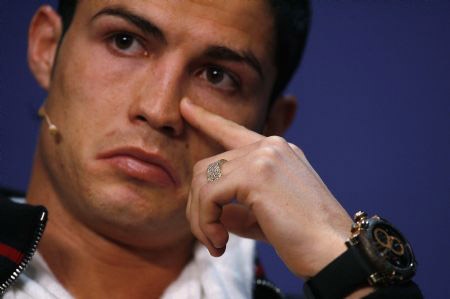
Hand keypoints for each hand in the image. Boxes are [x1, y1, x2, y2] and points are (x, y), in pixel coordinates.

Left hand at [180, 98, 352, 277]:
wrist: (335, 252)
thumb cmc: (304, 239)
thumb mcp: (264, 216)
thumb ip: (236, 206)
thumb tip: (210, 210)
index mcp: (276, 152)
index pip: (232, 131)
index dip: (207, 119)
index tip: (186, 107)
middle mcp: (270, 146)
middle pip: (208, 166)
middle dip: (198, 206)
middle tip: (210, 238)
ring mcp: (264, 156)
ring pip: (203, 181)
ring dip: (200, 218)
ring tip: (216, 244)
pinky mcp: (257, 174)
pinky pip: (208, 195)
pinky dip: (205, 222)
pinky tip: (220, 244)